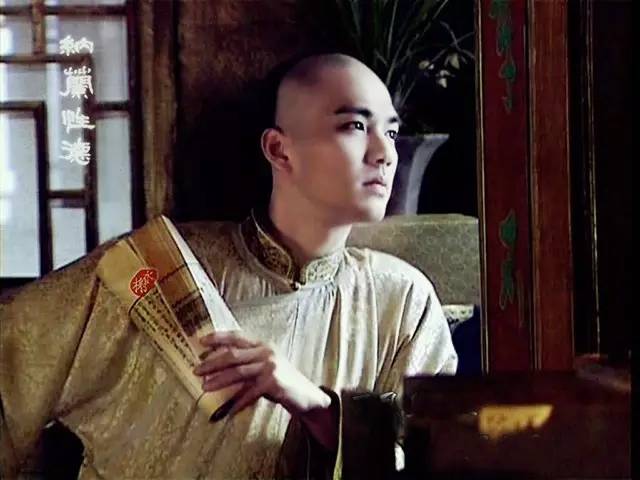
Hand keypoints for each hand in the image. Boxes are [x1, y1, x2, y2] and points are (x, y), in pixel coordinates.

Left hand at [193, 331, 330, 417]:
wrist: (306, 396)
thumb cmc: (281, 382)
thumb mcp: (264, 367)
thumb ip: (246, 364)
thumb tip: (216, 368)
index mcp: (263, 345)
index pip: (237, 337)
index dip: (219, 337)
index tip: (201, 341)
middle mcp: (267, 352)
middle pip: (233, 355)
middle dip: (212, 363)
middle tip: (196, 370)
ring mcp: (271, 366)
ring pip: (238, 372)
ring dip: (219, 381)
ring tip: (205, 387)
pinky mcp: (273, 382)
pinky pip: (249, 393)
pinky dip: (236, 403)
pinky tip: (227, 411)